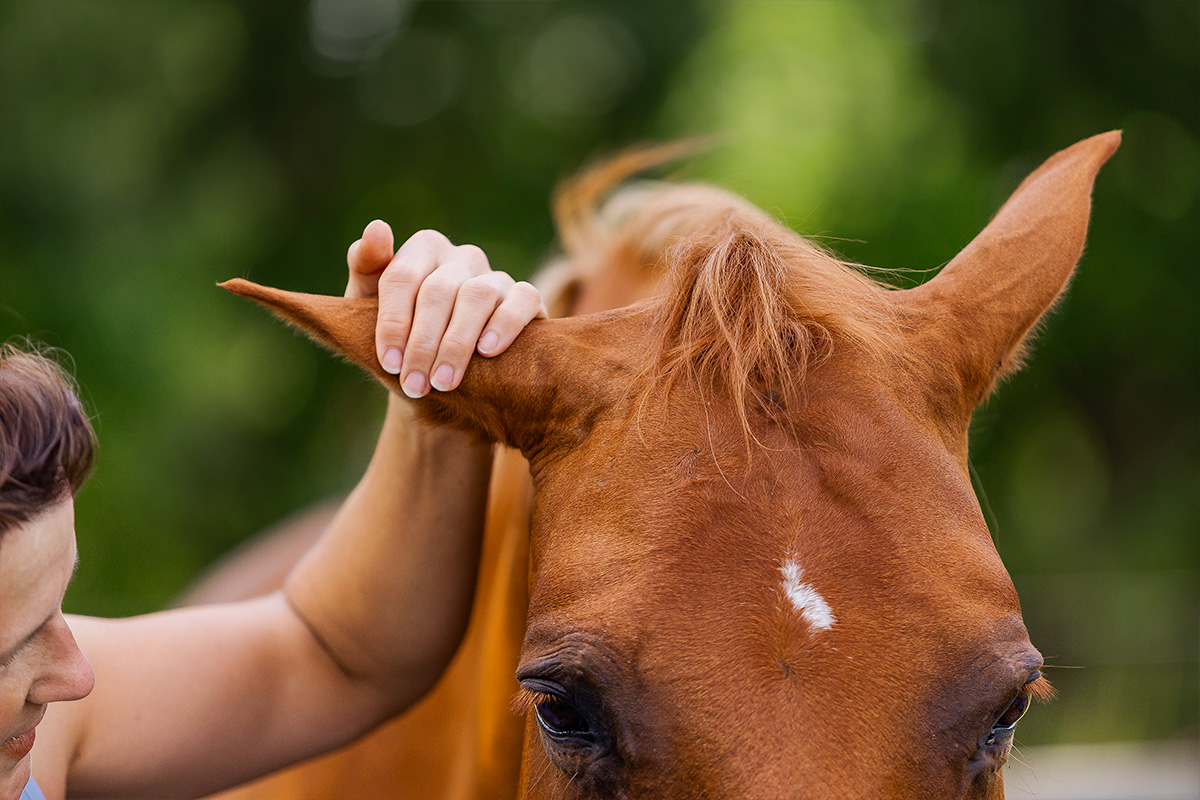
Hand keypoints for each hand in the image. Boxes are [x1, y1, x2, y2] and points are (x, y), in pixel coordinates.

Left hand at [346, 220, 545, 398]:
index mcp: (423, 249)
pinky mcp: (525, 297)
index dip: (393, 321)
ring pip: (477, 296)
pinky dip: (506, 323)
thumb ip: (365, 266)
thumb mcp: (369, 304)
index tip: (389, 363)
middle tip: (414, 383)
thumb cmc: (403, 335)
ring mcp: (495, 276)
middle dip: (423, 343)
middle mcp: (461, 256)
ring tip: (444, 382)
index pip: (403, 277)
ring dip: (457, 343)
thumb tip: (377, 228)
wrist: (443, 373)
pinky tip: (487, 351)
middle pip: (438, 291)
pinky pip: (523, 299)